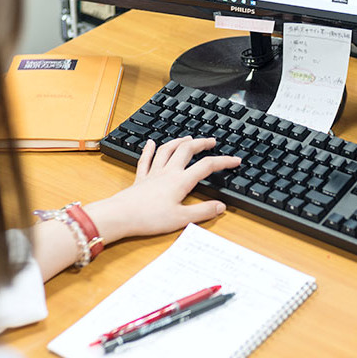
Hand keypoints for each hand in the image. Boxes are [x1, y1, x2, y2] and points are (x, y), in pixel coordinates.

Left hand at [86, 137, 240, 241]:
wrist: (121, 216)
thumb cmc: (149, 218)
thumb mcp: (181, 219)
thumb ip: (202, 212)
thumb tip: (220, 207)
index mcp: (180, 181)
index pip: (206, 166)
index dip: (223, 162)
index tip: (235, 161)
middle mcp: (167, 172)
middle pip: (186, 150)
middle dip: (201, 143)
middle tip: (211, 141)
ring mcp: (153, 173)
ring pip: (167, 150)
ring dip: (179, 141)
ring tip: (188, 138)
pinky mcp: (140, 178)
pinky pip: (145, 159)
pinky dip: (149, 149)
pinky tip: (150, 142)